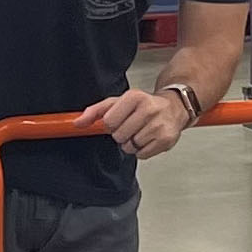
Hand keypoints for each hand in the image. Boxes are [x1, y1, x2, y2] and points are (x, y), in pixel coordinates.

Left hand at [76, 87, 190, 159]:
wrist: (174, 108)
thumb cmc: (144, 105)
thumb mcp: (119, 102)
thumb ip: (96, 111)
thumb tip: (77, 122)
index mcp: (134, 97)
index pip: (108, 122)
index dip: (111, 124)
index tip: (118, 120)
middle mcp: (149, 110)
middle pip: (119, 136)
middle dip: (122, 134)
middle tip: (132, 126)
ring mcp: (158, 126)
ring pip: (130, 146)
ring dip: (132, 143)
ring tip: (141, 132)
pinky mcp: (165, 140)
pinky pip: (142, 154)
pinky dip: (142, 150)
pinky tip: (149, 139)